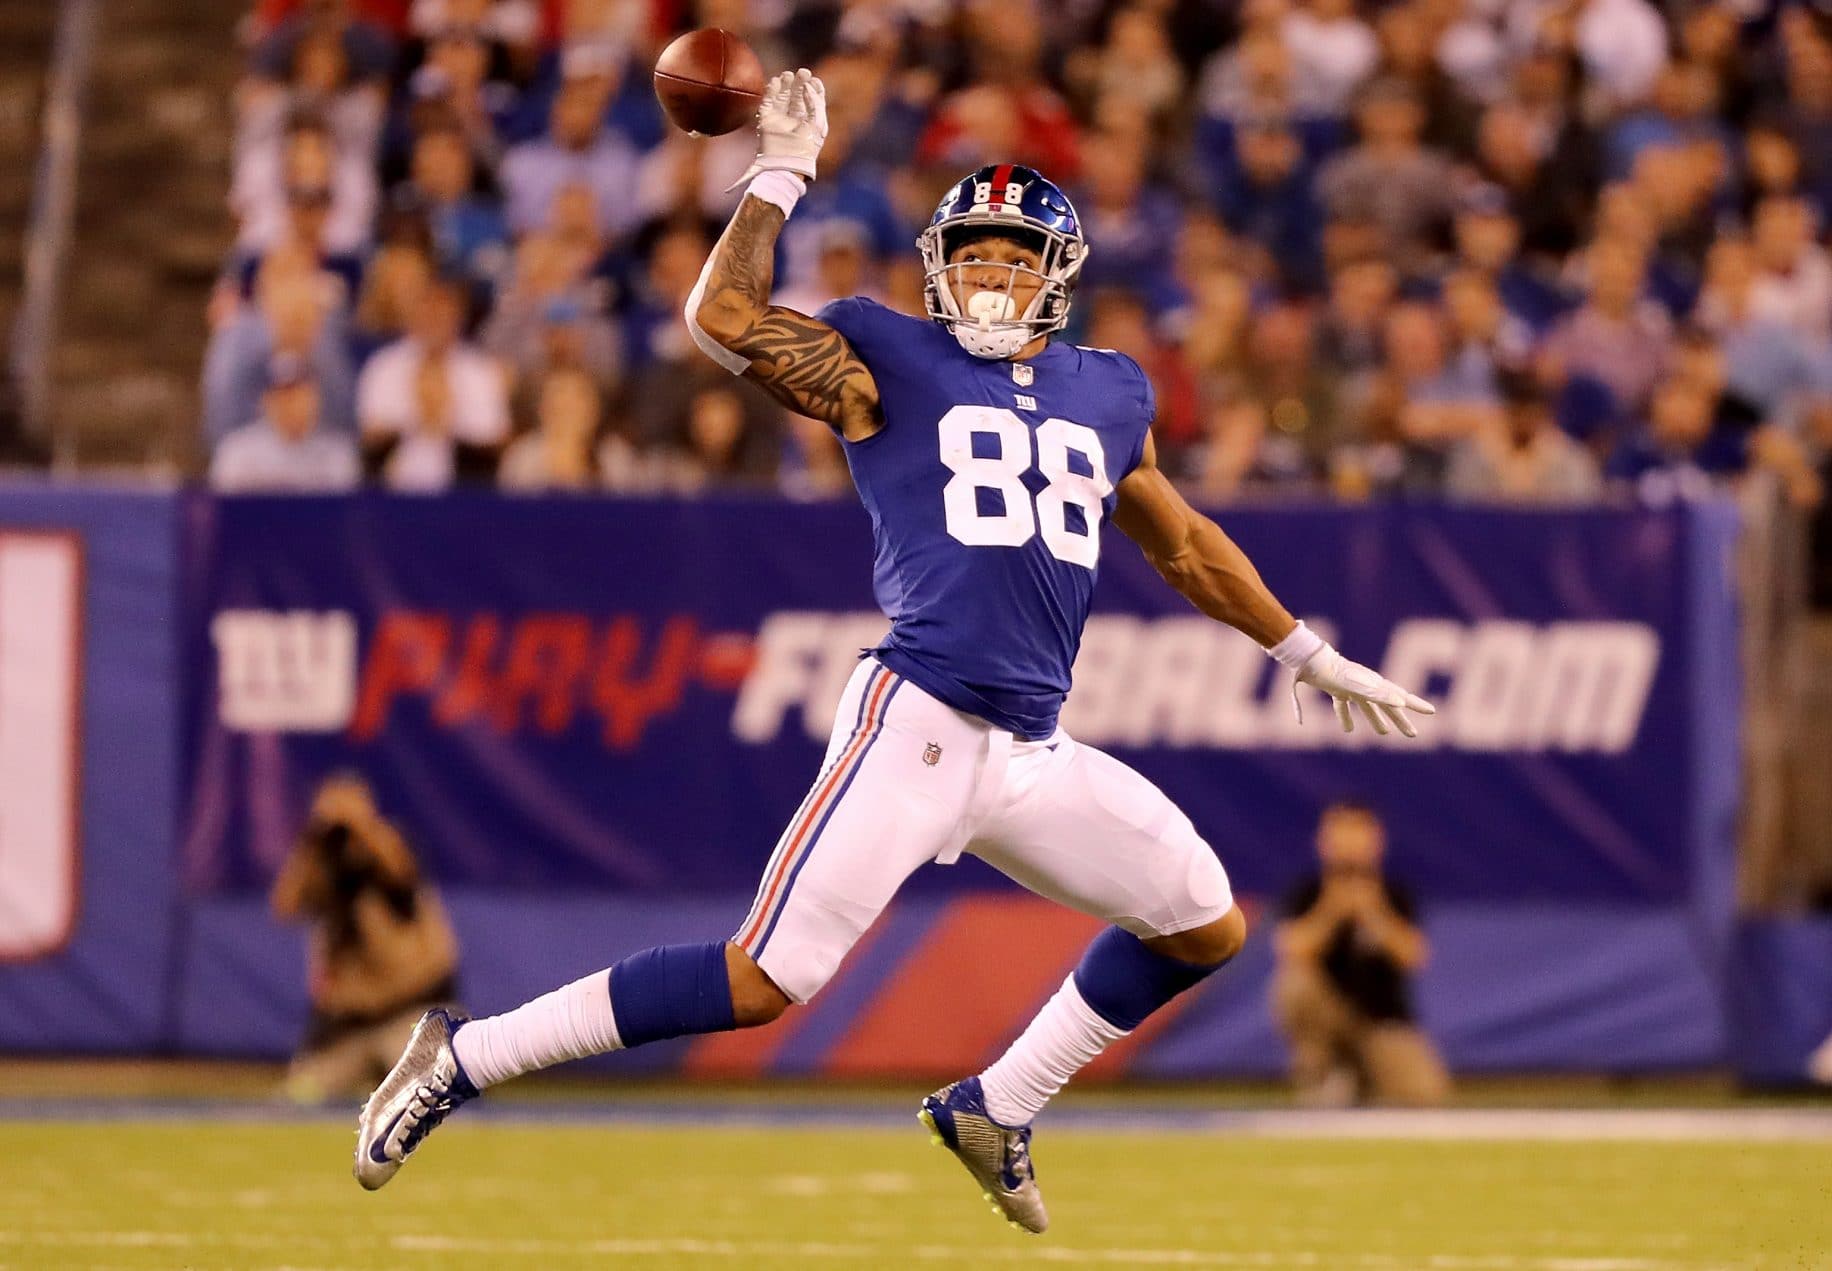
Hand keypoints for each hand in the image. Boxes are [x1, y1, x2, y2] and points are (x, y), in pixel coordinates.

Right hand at [728, 68, 827, 188]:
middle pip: (796, 96)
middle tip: (802, 72)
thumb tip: (808, 85)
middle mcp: (794, 120)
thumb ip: (815, 103)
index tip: (814, 80)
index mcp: (809, 123)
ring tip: (788, 74)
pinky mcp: (766, 121)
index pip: (812, 101)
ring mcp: (779, 120)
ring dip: (785, 84)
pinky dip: (771, 91)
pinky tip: (776, 81)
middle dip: (799, 83)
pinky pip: (767, 102)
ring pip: (781, 97)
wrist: (786, 164)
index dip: (813, 88)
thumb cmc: (806, 148)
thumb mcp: (818, 125)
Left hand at [1295, 645, 1435, 737]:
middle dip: (1399, 720)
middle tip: (1412, 734)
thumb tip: (1401, 702)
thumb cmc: (1334, 672)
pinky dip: (1346, 717)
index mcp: (1375, 685)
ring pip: (1368, 706)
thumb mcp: (1357, 685)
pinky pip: (1344, 705)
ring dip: (1376, 720)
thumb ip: (1378, 694)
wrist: (1309, 659)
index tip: (1432, 710)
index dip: (1416, 704)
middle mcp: (1366, 685)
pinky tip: (1347, 730)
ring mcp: (1351, 686)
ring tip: (1383, 733)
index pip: (1400, 697)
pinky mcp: (1336, 688)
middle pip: (1387, 706)